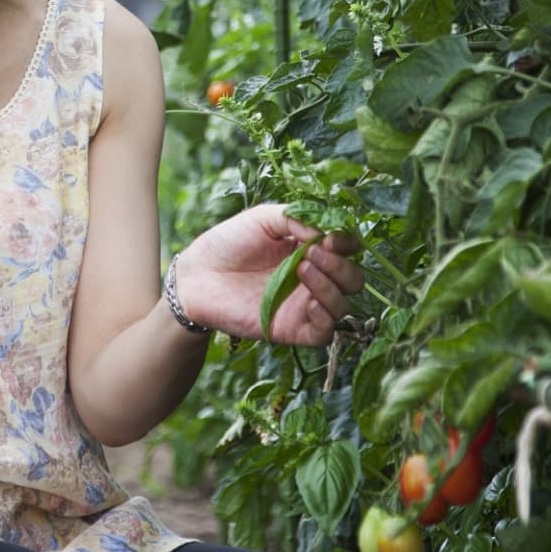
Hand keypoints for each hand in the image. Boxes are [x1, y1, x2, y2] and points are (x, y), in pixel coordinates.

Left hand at [171, 203, 364, 345]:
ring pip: (342, 305)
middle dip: (341, 265)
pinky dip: (325, 317)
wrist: (197, 275)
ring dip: (331, 286)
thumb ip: (296, 218)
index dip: (348, 243)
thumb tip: (327, 231)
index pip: (347, 250)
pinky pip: (324, 332)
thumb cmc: (228, 242)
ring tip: (303, 268)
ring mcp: (303, 305)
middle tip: (315, 252)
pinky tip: (308, 301)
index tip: (334, 237)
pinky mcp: (292, 329)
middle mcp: (312, 279)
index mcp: (310, 250)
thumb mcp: (263, 218)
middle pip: (352, 279)